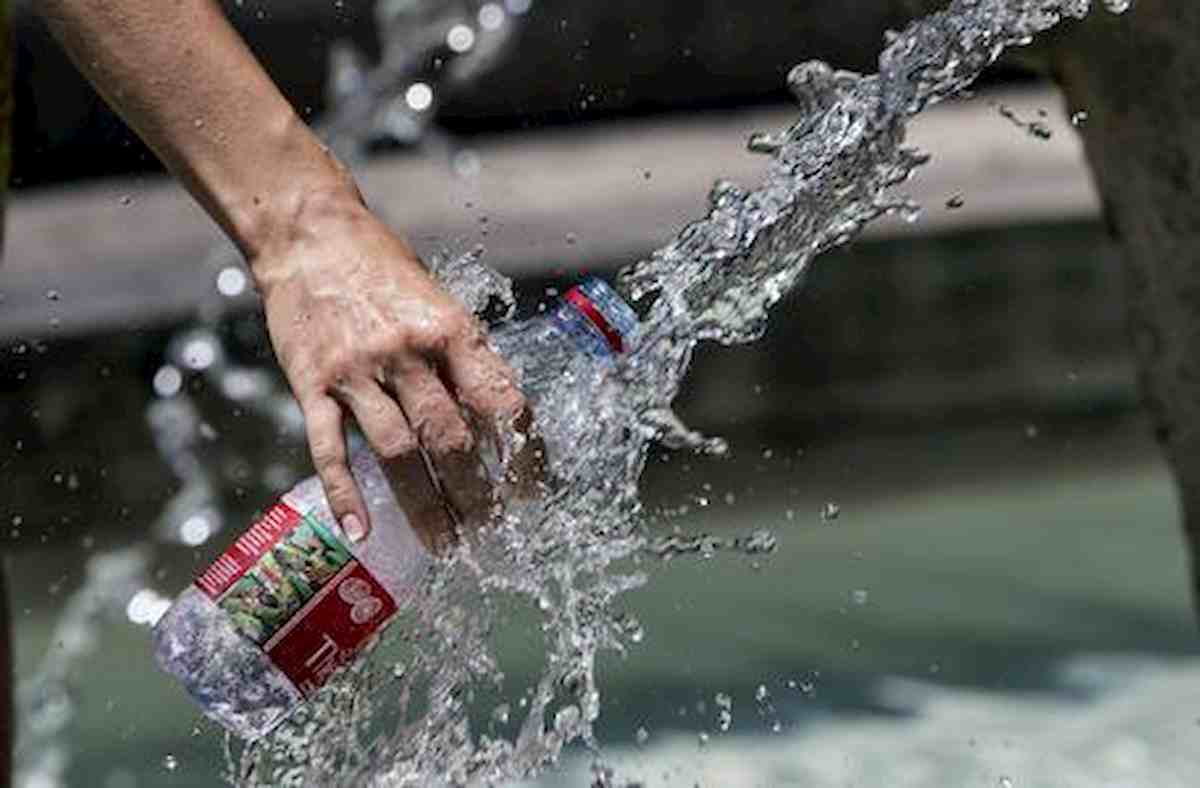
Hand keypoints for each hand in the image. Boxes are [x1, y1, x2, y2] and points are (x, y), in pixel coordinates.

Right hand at [251, 187, 530, 550]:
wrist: (311, 235)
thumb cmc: (384, 272)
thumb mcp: (439, 304)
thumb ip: (465, 359)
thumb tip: (501, 421)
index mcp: (450, 331)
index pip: (500, 402)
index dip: (522, 454)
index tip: (530, 493)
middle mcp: (407, 352)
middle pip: (451, 438)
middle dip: (477, 494)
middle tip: (490, 533)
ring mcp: (357, 371)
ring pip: (398, 452)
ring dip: (426, 506)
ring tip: (446, 546)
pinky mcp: (312, 383)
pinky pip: (330, 448)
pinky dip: (346, 493)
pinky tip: (362, 530)